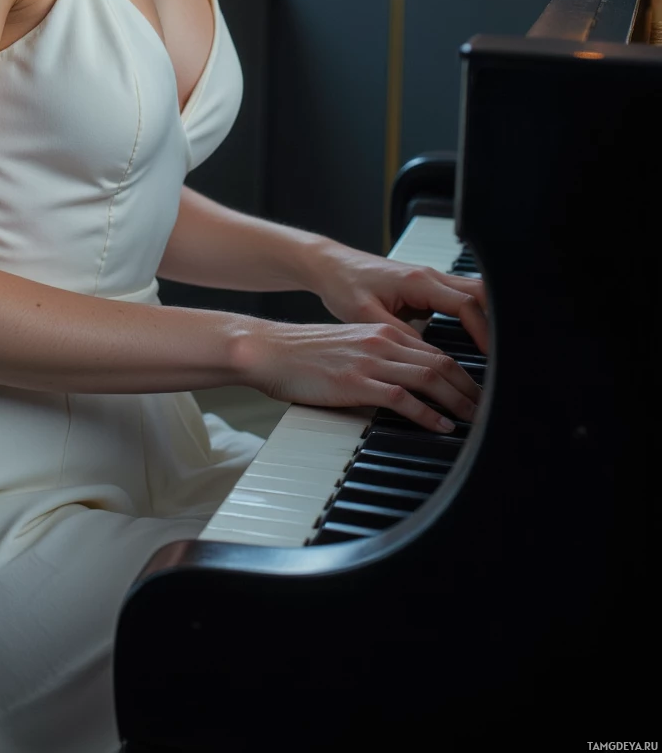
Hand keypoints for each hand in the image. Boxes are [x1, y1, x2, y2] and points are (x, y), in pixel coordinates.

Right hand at [239, 318, 479, 433]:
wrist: (269, 350)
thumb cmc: (304, 354)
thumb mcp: (350, 346)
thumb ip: (379, 358)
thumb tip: (406, 381)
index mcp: (382, 331)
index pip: (436, 351)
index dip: (465, 373)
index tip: (479, 393)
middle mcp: (382, 341)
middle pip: (442, 362)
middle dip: (471, 388)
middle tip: (489, 410)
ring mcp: (370, 361)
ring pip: (430, 377)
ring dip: (458, 402)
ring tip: (475, 420)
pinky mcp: (357, 382)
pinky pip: (404, 398)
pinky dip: (428, 414)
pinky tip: (441, 426)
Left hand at [306, 237, 487, 354]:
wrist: (331, 266)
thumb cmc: (343, 284)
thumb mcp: (366, 315)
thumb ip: (398, 334)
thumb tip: (426, 357)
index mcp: (418, 281)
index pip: (466, 304)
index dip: (483, 330)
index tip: (491, 356)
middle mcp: (428, 276)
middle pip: (480, 294)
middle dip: (495, 322)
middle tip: (503, 355)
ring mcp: (429, 280)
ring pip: (472, 294)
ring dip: (486, 318)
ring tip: (494, 352)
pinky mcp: (425, 288)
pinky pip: (459, 299)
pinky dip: (472, 316)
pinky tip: (475, 339)